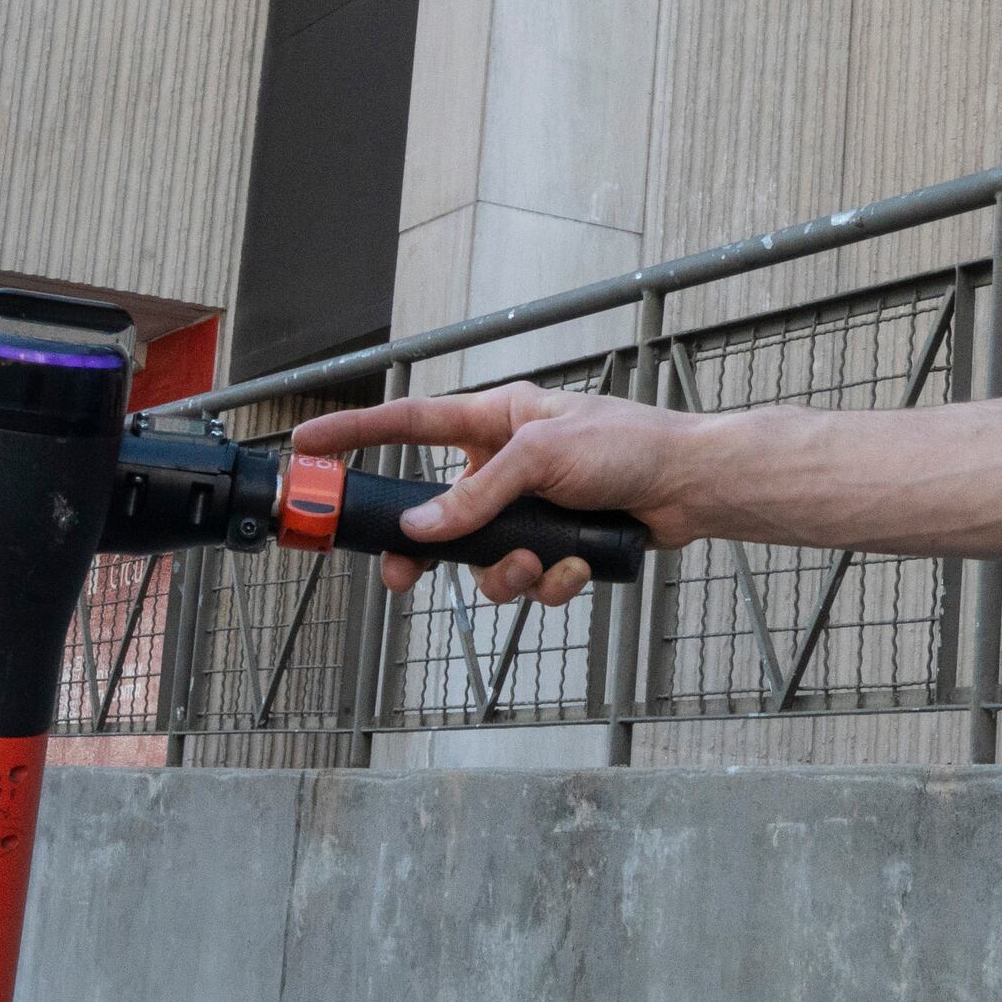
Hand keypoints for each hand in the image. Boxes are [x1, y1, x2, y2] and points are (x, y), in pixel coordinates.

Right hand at [294, 385, 704, 608]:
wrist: (693, 485)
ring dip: (508, 572)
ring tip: (541, 561)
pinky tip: (577, 567)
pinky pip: (531, 578)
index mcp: (497, 421)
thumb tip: (422, 529)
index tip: (308, 444)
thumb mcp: (542, 457)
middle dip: (428, 553)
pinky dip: (552, 580)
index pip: (409, 422)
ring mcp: (531, 509)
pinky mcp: (559, 544)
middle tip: (403, 578)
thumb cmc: (629, 445)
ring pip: (485, 560)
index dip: (355, 433)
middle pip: (438, 515)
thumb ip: (476, 495)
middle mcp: (507, 465)